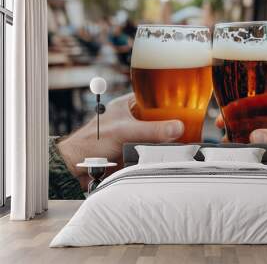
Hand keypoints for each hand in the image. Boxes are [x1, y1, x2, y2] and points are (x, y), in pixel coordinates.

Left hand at [58, 93, 183, 188]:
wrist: (78, 170)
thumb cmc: (90, 143)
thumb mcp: (124, 131)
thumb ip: (151, 130)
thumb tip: (177, 127)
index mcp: (127, 106)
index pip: (153, 97)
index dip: (168, 100)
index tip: (185, 105)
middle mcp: (132, 119)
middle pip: (159, 118)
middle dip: (172, 123)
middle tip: (188, 126)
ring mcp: (134, 136)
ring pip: (158, 135)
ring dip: (167, 139)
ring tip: (184, 140)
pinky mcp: (135, 152)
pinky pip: (153, 150)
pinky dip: (161, 152)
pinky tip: (171, 153)